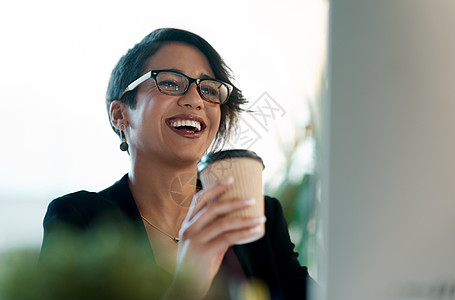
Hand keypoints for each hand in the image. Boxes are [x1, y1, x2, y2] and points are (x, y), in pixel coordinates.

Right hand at [169, 177, 265, 298]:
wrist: (184, 289)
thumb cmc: (197, 265)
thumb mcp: (205, 244)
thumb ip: (217, 231)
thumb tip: (237, 221)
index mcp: (187, 223)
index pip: (200, 199)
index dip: (215, 187)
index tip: (231, 179)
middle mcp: (189, 228)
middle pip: (213, 207)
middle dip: (235, 201)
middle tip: (252, 199)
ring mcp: (194, 240)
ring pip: (223, 223)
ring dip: (245, 219)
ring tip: (260, 217)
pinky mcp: (203, 252)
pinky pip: (228, 239)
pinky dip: (244, 233)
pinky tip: (255, 231)